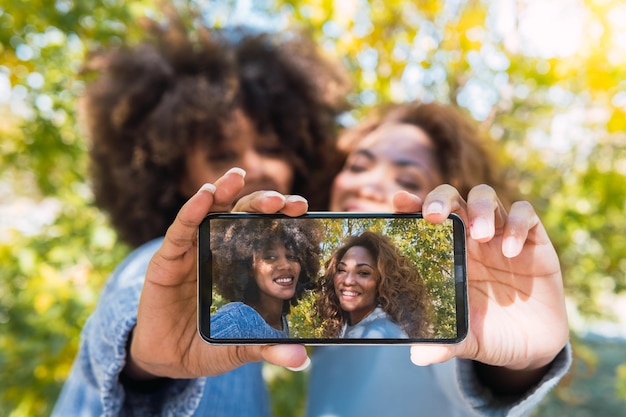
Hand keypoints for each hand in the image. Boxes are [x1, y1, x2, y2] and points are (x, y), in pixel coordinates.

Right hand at [125, 168, 307, 379]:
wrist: (169, 359)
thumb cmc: (210, 344)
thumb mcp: (242, 346)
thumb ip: (269, 348)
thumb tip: (303, 359)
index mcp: (244, 264)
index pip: (266, 232)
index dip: (283, 217)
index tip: (303, 207)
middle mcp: (221, 250)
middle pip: (243, 215)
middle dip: (261, 202)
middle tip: (280, 201)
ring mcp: (194, 250)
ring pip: (211, 212)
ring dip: (224, 192)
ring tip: (237, 178)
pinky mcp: (168, 258)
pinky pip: (180, 230)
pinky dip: (191, 211)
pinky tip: (203, 197)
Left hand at [395, 185, 568, 390]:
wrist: (532, 346)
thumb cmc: (488, 333)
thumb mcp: (465, 339)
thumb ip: (444, 344)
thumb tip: (417, 356)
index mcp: (445, 254)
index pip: (423, 219)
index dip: (410, 205)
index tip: (399, 201)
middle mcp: (469, 238)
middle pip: (452, 198)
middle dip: (441, 199)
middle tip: (434, 216)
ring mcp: (500, 235)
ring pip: (485, 196)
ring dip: (479, 209)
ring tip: (481, 235)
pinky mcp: (533, 241)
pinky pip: (525, 214)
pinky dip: (516, 224)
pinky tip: (511, 250)